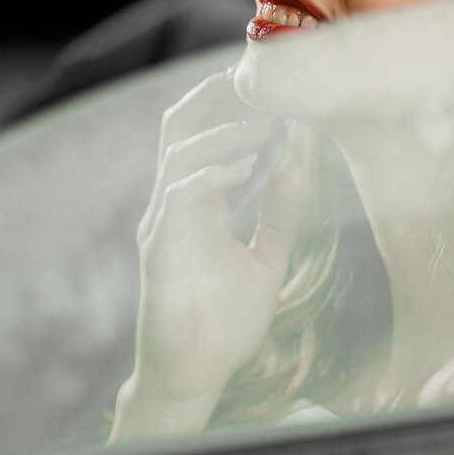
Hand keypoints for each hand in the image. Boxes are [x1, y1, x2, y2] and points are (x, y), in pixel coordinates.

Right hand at [112, 70, 300, 440]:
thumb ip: (278, 220)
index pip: (200, 138)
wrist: (192, 377)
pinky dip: (212, 178)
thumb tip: (293, 172)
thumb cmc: (222, 327)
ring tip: (263, 125)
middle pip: (177, 132)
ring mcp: (162, 229)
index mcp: (194, 207)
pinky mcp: (160, 254)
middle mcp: (172, 209)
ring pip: (177, 157)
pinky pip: (179, 200)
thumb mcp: (264, 264)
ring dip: (221, 135)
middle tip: (251, 77)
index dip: (224, 105)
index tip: (263, 84)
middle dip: (210, 99)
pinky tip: (249, 169)